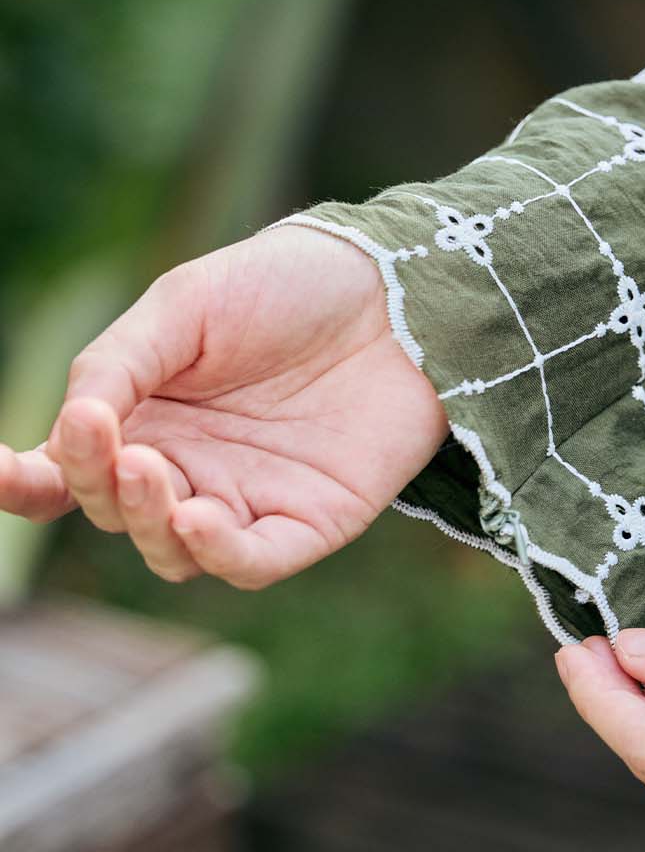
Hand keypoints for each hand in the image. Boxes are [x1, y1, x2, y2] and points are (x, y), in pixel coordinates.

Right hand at [0, 227, 447, 585]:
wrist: (397, 289)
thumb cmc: (287, 287)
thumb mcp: (185, 306)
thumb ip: (119, 363)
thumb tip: (69, 423)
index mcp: (145, 416)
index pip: (68, 472)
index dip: (27, 482)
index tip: (3, 469)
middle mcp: (187, 467)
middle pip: (115, 510)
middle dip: (98, 484)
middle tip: (112, 444)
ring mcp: (246, 501)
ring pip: (173, 550)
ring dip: (148, 522)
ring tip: (153, 473)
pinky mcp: (308, 524)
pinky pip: (252, 564)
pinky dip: (220, 555)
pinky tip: (198, 521)